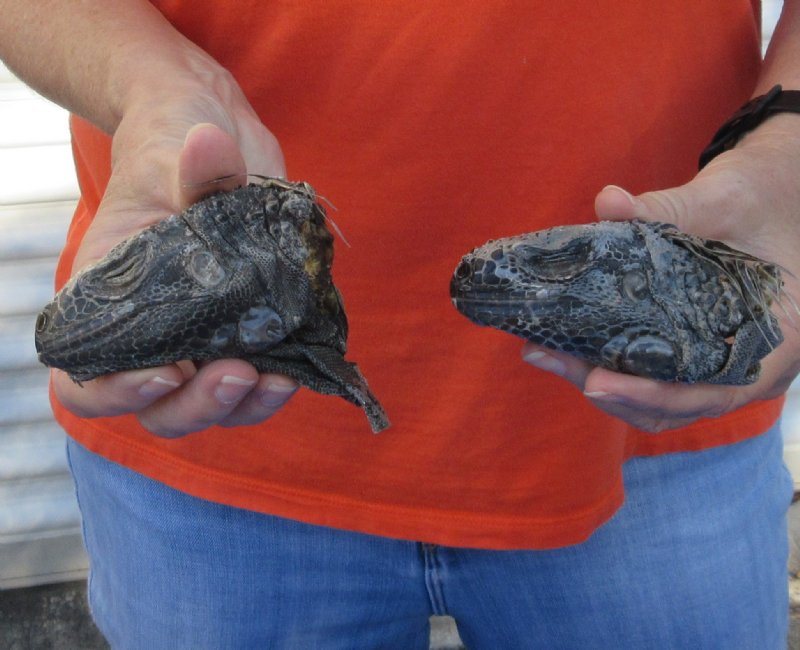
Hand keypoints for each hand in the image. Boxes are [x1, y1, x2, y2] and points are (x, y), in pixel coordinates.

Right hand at [53, 74, 297, 436]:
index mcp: (109, 302)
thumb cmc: (173, 149)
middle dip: (197, 406)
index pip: (88, 377)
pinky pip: (254, 382)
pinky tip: (298, 368)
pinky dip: (273, 386)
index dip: (117, 392)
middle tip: (237, 374)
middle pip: (159, 407)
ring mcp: (202, 340)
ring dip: (244, 406)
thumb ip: (195, 168)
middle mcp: (152, 334)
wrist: (215, 139)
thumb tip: (209, 145)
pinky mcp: (246, 333)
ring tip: (278, 379)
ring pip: (210, 405)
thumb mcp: (176, 154)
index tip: (166, 372)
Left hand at [523, 115, 799, 431]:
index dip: (656, 395)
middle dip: (609, 390)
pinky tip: (561, 343)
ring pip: (654, 399)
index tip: (598, 382)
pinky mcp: (685, 350)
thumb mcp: (724, 199)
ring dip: (596, 380)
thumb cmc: (760, 200)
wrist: (769, 199)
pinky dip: (604, 363)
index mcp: (778, 338)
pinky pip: (646, 374)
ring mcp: (715, 362)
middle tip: (550, 356)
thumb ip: (671, 206)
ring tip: (542, 351)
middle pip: (674, 403)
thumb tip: (609, 202)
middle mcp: (747, 363)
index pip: (715, 389)